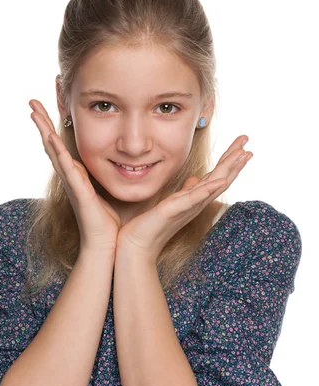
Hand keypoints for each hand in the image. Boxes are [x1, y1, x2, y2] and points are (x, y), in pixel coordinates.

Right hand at [29, 99, 120, 253]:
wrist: (109, 247)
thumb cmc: (112, 224)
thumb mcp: (114, 192)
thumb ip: (117, 175)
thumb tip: (131, 162)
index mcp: (80, 176)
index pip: (65, 146)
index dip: (56, 127)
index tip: (52, 106)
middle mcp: (72, 177)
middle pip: (53, 145)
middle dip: (43, 123)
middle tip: (32, 101)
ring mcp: (73, 184)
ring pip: (54, 151)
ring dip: (43, 130)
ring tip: (33, 110)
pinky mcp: (78, 191)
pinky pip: (66, 168)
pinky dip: (57, 151)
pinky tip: (49, 137)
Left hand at [116, 135, 252, 260]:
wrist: (138, 246)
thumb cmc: (152, 225)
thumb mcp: (172, 202)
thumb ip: (186, 191)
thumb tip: (194, 179)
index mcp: (195, 199)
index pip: (216, 176)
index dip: (229, 160)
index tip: (242, 144)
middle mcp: (196, 203)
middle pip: (221, 178)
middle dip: (234, 159)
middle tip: (247, 140)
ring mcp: (187, 207)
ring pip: (213, 185)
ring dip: (229, 169)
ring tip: (242, 154)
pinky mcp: (174, 211)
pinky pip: (194, 199)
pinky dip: (208, 189)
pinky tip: (221, 180)